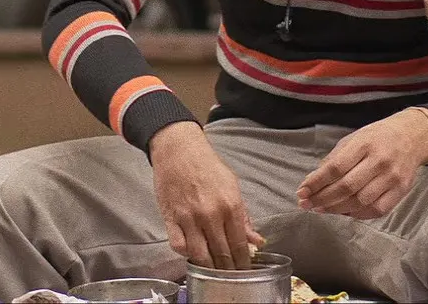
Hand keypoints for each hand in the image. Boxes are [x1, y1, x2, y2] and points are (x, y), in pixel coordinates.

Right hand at [149, 122, 265, 269]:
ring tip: (214, 271)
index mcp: (230, 205)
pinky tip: (193, 254)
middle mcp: (211, 214)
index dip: (243, 262)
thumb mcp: (233, 186)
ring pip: (200, 255)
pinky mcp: (171, 218)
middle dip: (228, 269)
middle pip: (222, 253)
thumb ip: (244, 216)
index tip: (245, 271)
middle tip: (231, 277)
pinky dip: (186, 254)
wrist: (180, 150)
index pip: (239, 244)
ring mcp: (189, 217)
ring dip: (209, 267)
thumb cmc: (208, 167)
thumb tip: (257, 241)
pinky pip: (178, 246)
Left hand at [296, 109, 427, 219]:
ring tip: (322, 209)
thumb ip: (334, 159)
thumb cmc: (378, 137)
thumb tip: (312, 182)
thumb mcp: (354, 138)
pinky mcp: (401, 191)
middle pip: (346, 187)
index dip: (316, 183)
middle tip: (307, 204)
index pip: (335, 167)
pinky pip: (377, 210)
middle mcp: (379, 161)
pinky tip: (345, 211)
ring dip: (336, 209)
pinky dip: (358, 214)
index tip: (302, 192)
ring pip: (360, 202)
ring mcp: (392, 177)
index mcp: (364, 144)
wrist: (413, 137)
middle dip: (322, 199)